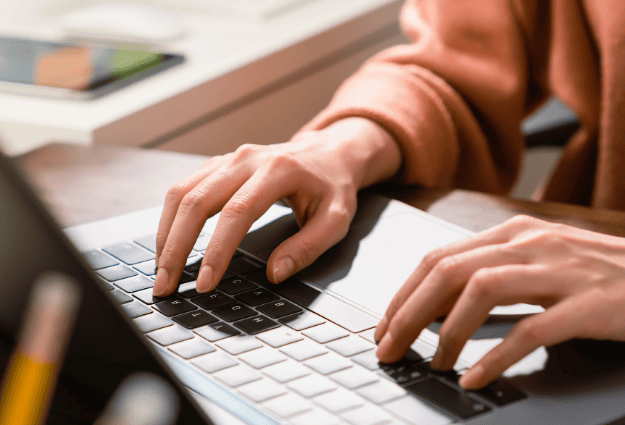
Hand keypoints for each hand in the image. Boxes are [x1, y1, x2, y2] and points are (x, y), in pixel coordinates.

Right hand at [153, 117, 400, 295]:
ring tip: (161, 270)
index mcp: (278, 171)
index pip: (237, 213)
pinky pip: (184, 187)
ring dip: (166, 233)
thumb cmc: (332, 186)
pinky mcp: (219, 164)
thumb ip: (308, 247)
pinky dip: (170, 218)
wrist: (328, 152)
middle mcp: (247, 159)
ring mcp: (229, 159)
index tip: (204, 283)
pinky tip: (168, 242)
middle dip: (176, 246)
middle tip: (166, 285)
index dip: (217, 250)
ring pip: (182, 192)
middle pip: (197, 201)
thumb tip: (275, 274)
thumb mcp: (336, 219)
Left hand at [374, 215, 624, 388]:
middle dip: (409, 313)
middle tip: (389, 347)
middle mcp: (530, 244)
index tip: (385, 325)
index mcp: (512, 233)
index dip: (403, 293)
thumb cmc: (594, 272)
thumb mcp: (537, 260)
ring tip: (433, 362)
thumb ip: (491, 271)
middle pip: (449, 272)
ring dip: (446, 331)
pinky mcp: (589, 304)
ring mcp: (560, 271)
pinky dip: (496, 355)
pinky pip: (531, 330)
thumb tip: (436, 303)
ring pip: (481, 291)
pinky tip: (475, 376)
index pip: (439, 258)